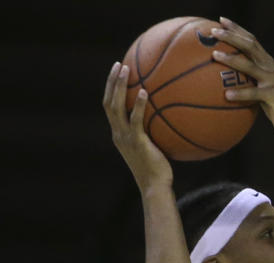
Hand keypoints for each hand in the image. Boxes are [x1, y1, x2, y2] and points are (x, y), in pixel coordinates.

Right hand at [103, 61, 172, 189]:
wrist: (155, 187)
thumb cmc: (157, 170)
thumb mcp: (150, 148)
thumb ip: (151, 132)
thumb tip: (164, 117)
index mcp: (118, 134)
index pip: (109, 107)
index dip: (111, 89)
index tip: (116, 73)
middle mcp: (118, 134)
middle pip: (108, 102)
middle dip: (112, 81)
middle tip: (119, 64)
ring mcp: (125, 138)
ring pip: (116, 106)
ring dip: (120, 86)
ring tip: (126, 69)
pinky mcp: (137, 142)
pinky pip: (135, 119)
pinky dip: (139, 104)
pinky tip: (146, 92)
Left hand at [211, 18, 273, 137]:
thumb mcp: (262, 89)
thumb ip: (249, 80)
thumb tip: (226, 80)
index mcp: (267, 62)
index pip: (251, 40)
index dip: (237, 29)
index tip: (221, 20)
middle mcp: (270, 66)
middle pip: (249, 45)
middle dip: (231, 36)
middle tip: (214, 31)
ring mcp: (273, 80)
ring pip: (249, 65)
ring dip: (230, 59)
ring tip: (214, 55)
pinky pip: (254, 93)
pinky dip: (240, 93)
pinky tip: (227, 95)